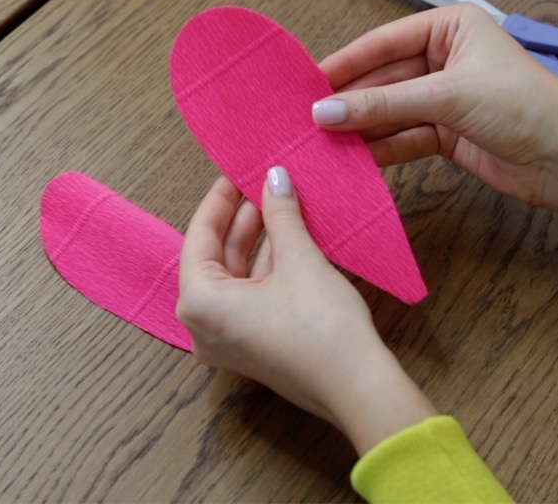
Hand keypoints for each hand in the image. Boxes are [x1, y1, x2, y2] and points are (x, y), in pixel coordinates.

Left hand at [177, 169, 436, 454]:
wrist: (358, 387)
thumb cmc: (322, 327)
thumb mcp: (299, 259)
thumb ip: (280, 215)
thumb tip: (275, 177)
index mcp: (199, 303)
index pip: (200, 237)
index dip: (220, 200)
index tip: (234, 170)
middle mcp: (202, 326)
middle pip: (215, 258)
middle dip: (241, 219)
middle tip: (259, 182)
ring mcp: (226, 341)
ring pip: (235, 277)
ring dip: (257, 241)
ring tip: (277, 203)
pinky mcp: (252, 348)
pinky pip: (249, 297)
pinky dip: (266, 268)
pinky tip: (287, 238)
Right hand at [313, 3, 557, 236]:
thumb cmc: (524, 106)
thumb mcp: (447, 96)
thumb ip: (382, 106)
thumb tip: (324, 111)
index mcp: (450, 27)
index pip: (384, 43)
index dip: (345, 64)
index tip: (307, 83)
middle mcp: (445, 57)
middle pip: (382, 79)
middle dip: (348, 101)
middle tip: (306, 119)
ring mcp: (444, 97)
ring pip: (389, 110)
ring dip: (359, 127)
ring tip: (320, 142)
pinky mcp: (446, 132)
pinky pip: (401, 136)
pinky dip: (379, 148)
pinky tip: (351, 158)